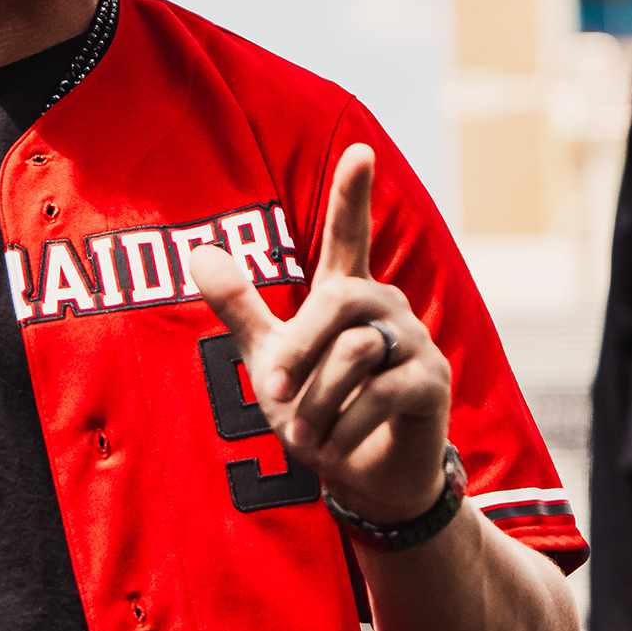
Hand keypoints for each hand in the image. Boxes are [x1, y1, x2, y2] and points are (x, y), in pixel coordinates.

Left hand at [187, 144, 450, 522]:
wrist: (361, 480)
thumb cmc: (316, 407)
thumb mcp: (268, 357)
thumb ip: (240, 306)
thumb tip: (199, 253)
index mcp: (344, 294)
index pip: (349, 234)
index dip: (352, 194)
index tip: (360, 150)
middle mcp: (384, 306)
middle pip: (339, 299)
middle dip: (300, 348)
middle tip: (273, 390)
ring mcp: (414, 342)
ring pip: (355, 351)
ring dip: (319, 399)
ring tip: (305, 433)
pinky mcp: (432, 383)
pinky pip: (382, 392)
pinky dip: (345, 424)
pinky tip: (334, 444)